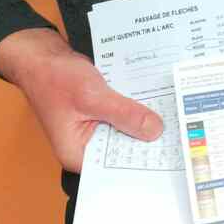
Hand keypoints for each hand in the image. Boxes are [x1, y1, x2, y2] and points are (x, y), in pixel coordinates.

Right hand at [0, 28, 162, 172]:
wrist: (41, 55)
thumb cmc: (54, 77)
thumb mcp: (92, 96)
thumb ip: (123, 114)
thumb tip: (155, 131)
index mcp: (77, 154)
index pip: (116, 168)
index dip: (143, 161)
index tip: (172, 154)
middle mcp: (86, 147)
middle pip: (123, 150)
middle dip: (147, 140)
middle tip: (182, 132)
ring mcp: (93, 130)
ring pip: (125, 130)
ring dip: (143, 121)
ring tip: (175, 116)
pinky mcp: (99, 114)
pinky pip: (122, 115)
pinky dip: (135, 108)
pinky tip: (157, 101)